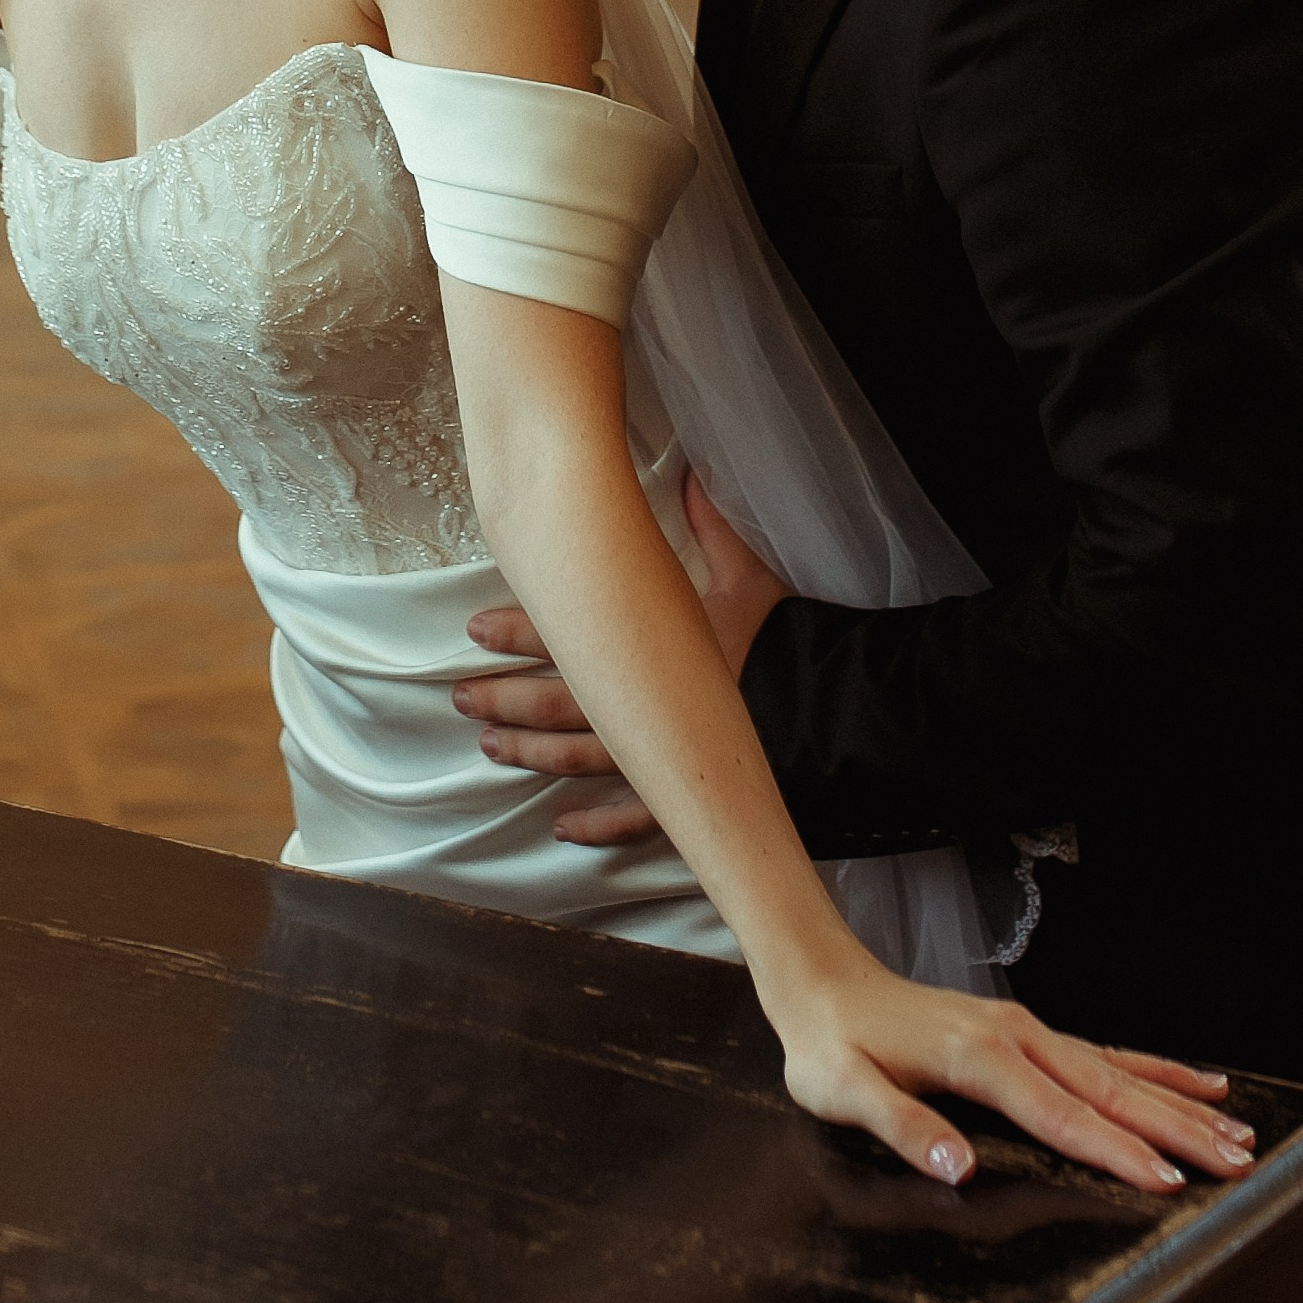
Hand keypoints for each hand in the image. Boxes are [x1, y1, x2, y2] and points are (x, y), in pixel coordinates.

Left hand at [455, 474, 789, 844]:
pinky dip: (600, 824)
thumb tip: (691, 473)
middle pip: (559, 701)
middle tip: (462, 695)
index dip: (518, 630)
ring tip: (491, 748)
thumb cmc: (789, 641)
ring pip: (580, 757)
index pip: (571, 634)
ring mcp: (666, 755)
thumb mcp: (749, 577)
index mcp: (655, 645)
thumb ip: (710, 526)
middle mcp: (649, 704)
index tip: (473, 629)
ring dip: (532, 753)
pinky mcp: (693, 795)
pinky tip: (565, 829)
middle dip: (506, 697)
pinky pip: (637, 817)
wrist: (840, 713)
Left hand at [760, 942, 1256, 1196]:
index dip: (1113, 1151)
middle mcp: (1014, 1037)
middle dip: (1175, 1130)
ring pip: (1117, 1071)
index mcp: (977, 1057)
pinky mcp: (1027, 1034)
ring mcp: (1026, 1031)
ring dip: (1178, 1104)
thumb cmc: (829, 1044)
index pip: (1059, 1114)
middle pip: (1107, 1089)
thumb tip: (957, 1167)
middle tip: (1237, 1163)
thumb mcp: (841, 1090)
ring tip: (1238, 1131)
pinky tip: (1197, 1082)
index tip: (1166, 1181)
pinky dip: (1155, 1070)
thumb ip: (900, 1126)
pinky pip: (1105, 1054)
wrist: (822, 983)